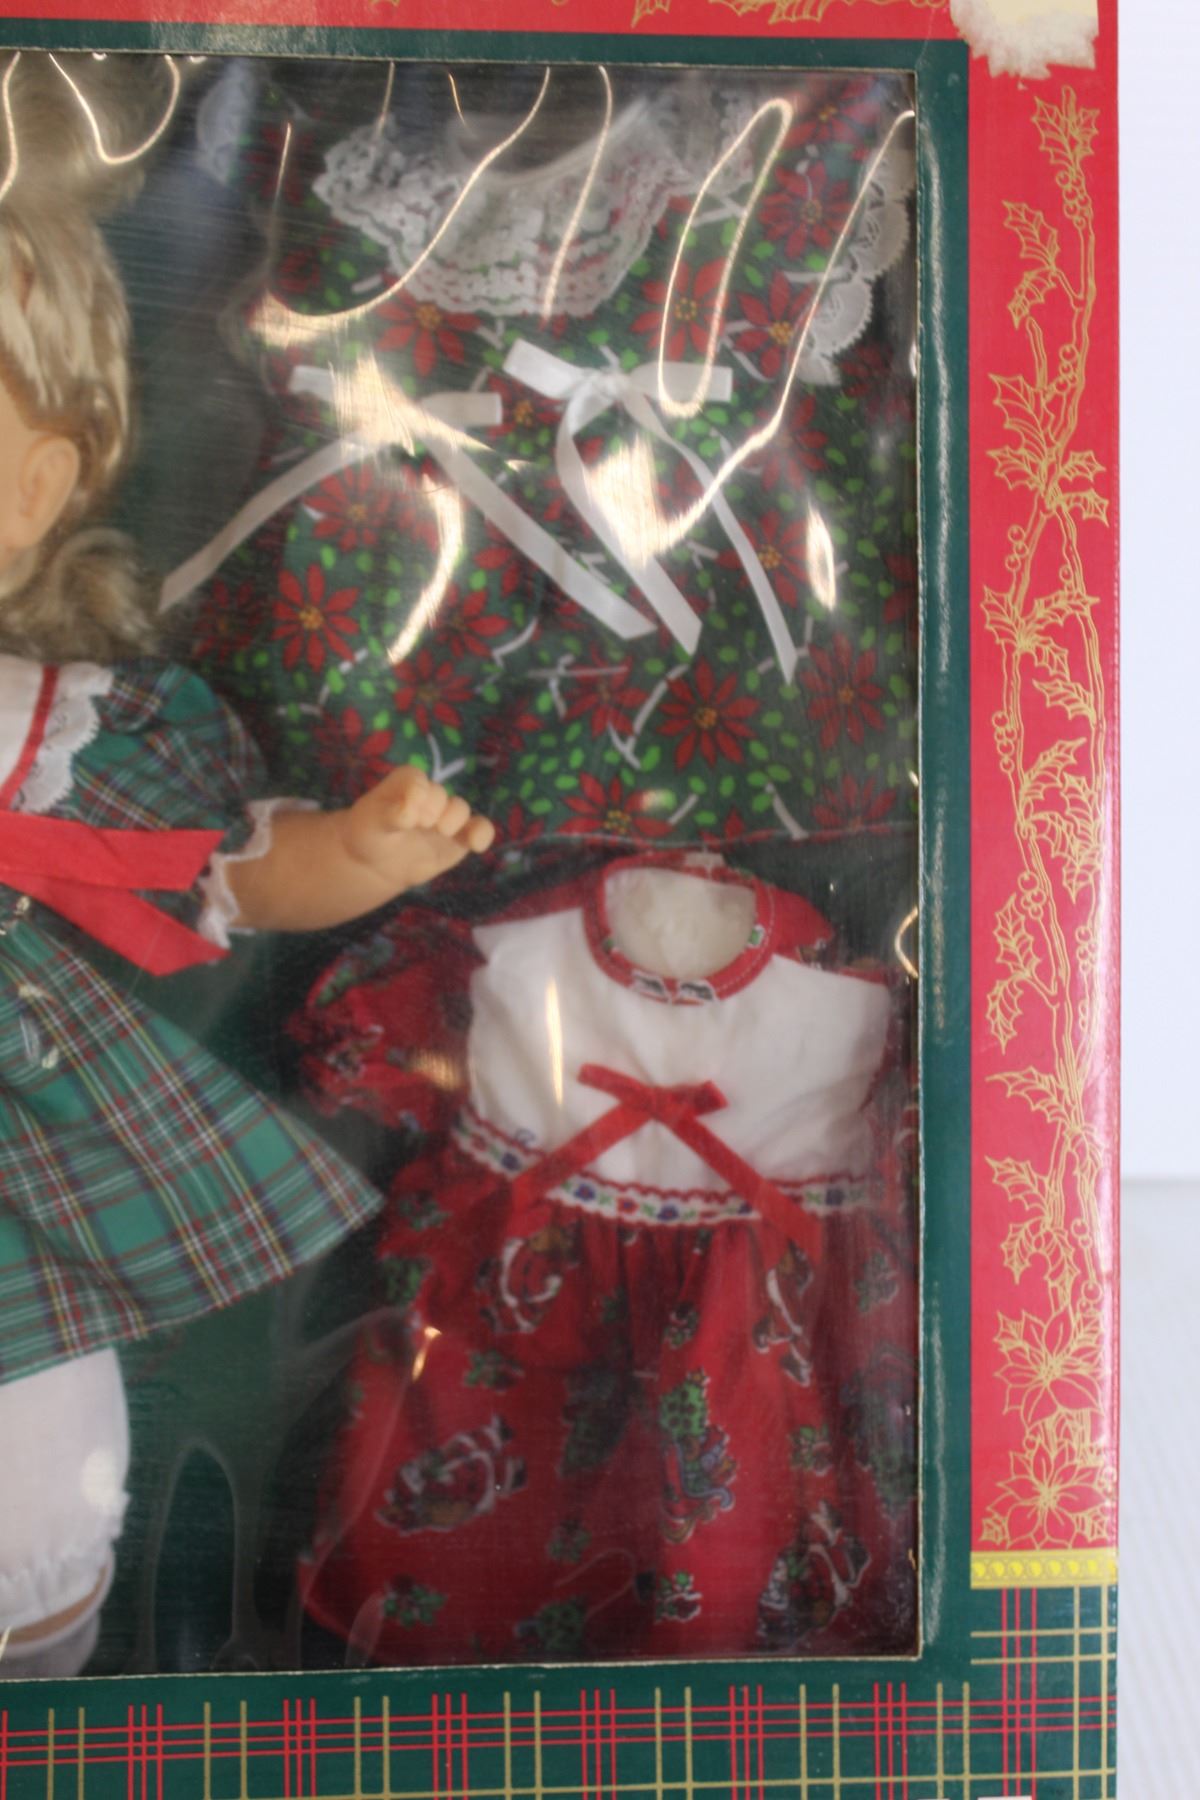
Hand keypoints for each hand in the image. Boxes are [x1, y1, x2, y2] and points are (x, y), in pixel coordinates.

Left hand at [341, 765, 495, 892]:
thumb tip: (411, 811)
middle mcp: (430, 796)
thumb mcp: (372, 822)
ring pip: (461, 809)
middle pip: (441, 795)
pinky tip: (476, 845)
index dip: (416, 795)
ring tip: (442, 832)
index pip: (417, 779)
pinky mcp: (459, 838)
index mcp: (407, 782)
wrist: (375, 863)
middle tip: (419, 826)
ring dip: (454, 819)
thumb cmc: (370, 834)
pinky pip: (480, 830)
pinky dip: (482, 834)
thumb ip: (391, 814)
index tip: (406, 816)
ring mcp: (446, 816)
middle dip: (432, 810)